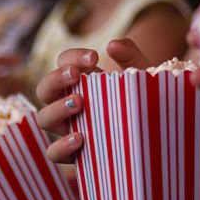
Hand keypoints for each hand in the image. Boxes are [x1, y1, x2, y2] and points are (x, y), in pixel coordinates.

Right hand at [35, 39, 150, 163]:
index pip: (63, 62)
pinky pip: (54, 153)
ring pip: (43, 119)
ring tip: (78, 103)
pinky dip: (61, 146)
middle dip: (55, 79)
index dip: (73, 57)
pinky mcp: (74, 154)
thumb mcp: (140, 75)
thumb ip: (129, 56)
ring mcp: (67, 129)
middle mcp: (67, 103)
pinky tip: (80, 138)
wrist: (155, 133)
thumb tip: (113, 45)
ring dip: (57, 109)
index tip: (94, 57)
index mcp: (80, 81)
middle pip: (44, 89)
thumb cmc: (141, 99)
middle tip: (75, 75)